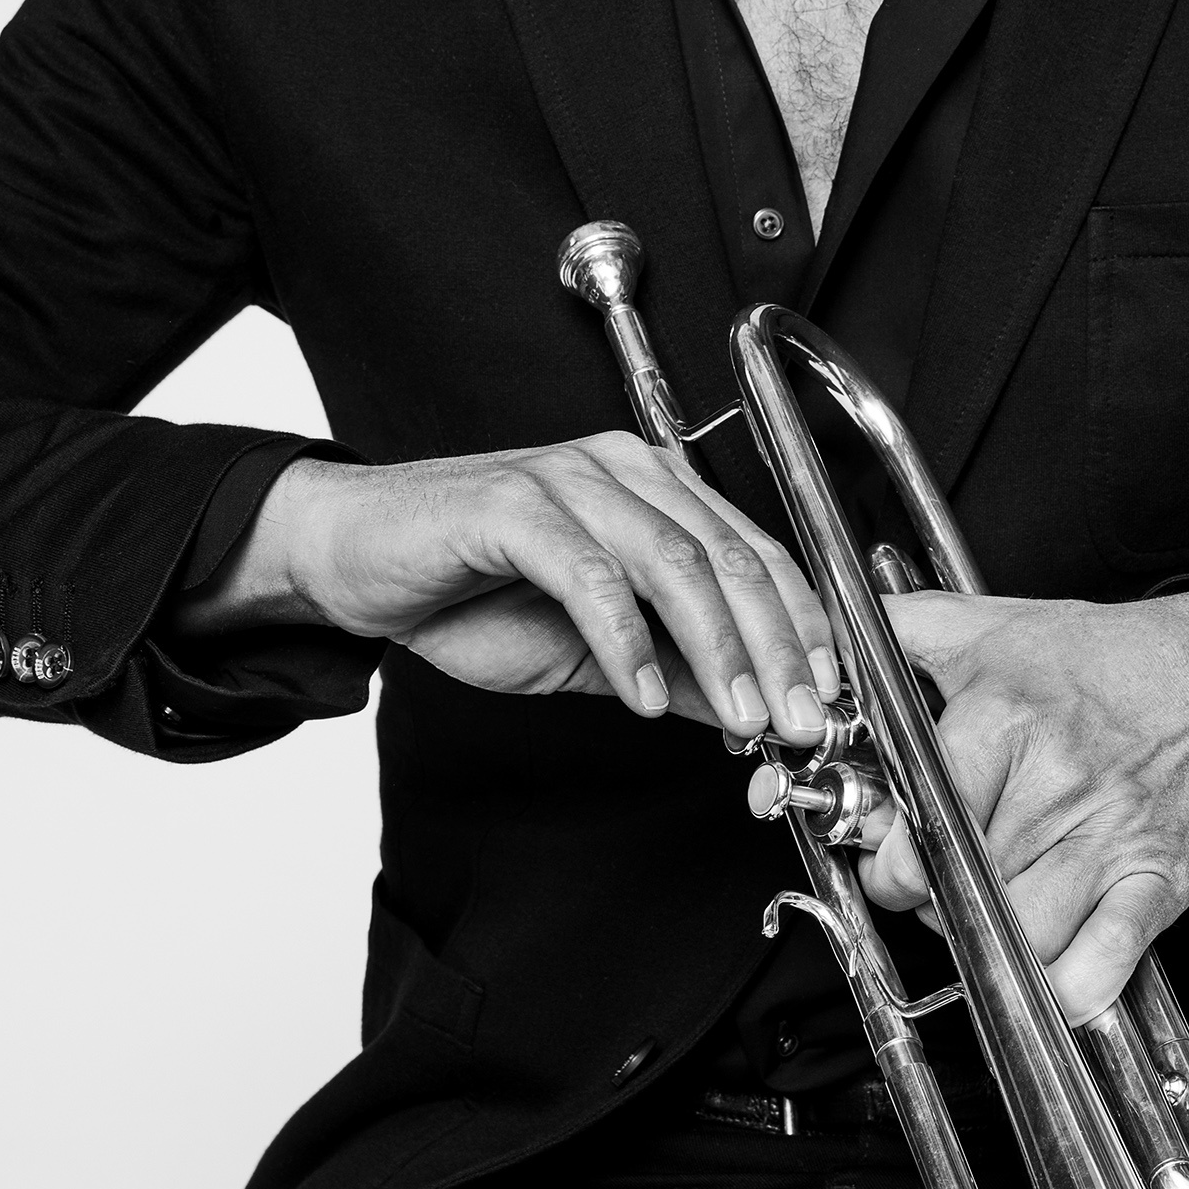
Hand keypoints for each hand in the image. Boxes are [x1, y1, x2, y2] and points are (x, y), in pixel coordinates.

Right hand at [177, 439, 837, 739]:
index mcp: (657, 490)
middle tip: (802, 719)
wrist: (355, 560)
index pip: (758, 554)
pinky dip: (626, 640)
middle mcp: (624, 469)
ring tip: (744, 715)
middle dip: (780, 647)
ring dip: (719, 647)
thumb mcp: (595, 651)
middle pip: (731, 556)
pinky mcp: (512, 504)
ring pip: (674, 559)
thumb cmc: (469, 590)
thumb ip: (677, 671)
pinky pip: (588, 574)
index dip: (804, 629)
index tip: (833, 700)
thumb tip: (755, 715)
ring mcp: (568, 479)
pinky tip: (643, 694)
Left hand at [857, 590, 1188, 1020]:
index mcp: (1004, 722)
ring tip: (989, 911)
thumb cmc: (1100, 659)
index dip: (891, 860)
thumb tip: (833, 644)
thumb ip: (900, 630)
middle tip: (937, 883)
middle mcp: (1057, 784)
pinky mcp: (1157, 880)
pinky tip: (1048, 967)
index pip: (922, 826)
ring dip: (993, 943)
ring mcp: (1111, 838)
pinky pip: (1100, 966)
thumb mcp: (988, 624)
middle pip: (963, 887)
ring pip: (1020, 938)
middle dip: (935, 898)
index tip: (890, 859)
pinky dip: (1065, 987)